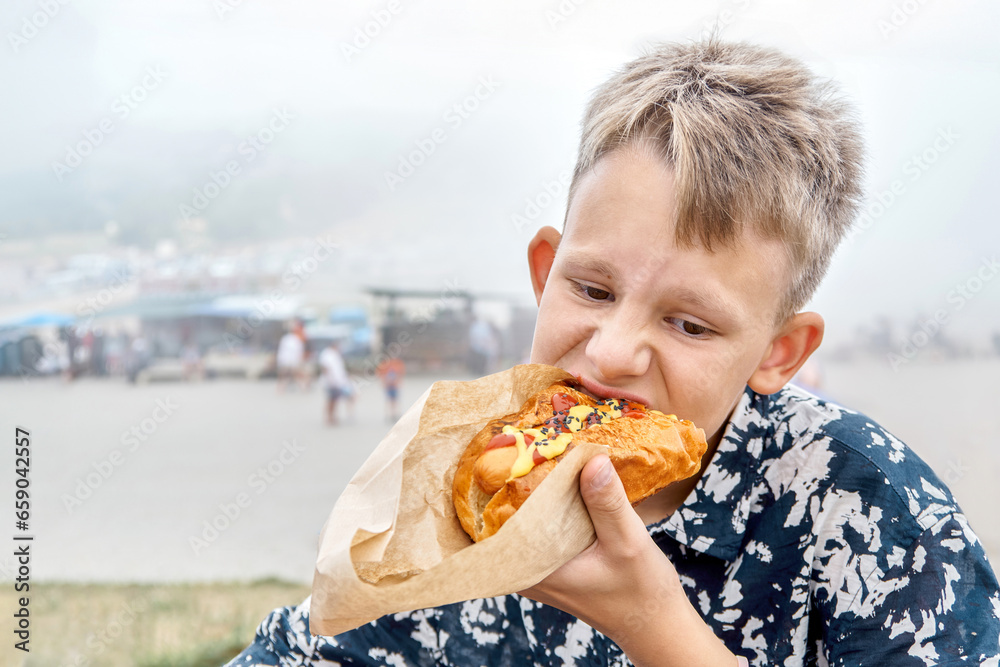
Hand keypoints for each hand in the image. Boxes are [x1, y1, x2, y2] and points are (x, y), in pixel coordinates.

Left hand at [519, 455, 735, 666]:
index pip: (502, 520)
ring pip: (526, 517)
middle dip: (518, 479)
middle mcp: (526, 569)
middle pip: (509, 515)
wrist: (654, 624)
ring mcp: (537, 566)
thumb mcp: (628, 542)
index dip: (504, 482)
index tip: (515, 448)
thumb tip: (592, 459)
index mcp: (534, 569)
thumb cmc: (642, 592)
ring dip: (537, 488)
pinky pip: (543, 524)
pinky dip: (553, 502)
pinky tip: (565, 478)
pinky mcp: (552, 560)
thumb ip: (607, 503)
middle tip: (529, 440)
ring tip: (545, 450)